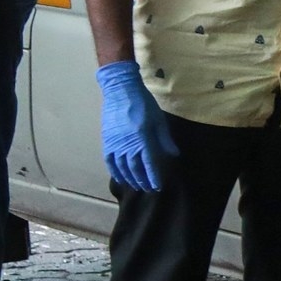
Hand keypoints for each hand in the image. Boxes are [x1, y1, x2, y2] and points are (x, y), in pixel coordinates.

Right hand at [96, 60, 177, 197]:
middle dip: (142, 180)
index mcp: (142, 137)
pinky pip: (110, 161)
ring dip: (130, 179)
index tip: (158, 186)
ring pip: (121, 167)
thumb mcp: (158, 120)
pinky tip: (120, 178)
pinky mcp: (106, 140)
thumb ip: (165, 139)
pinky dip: (115, 171)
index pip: (148, 162)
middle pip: (134, 168)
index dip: (153, 176)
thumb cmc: (143, 104)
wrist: (120, 91)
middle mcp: (127, 143)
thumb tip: (174, 155)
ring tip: (137, 186)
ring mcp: (114, 143)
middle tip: (149, 189)